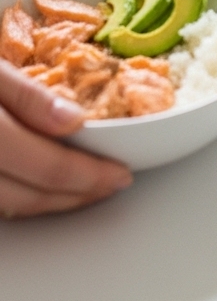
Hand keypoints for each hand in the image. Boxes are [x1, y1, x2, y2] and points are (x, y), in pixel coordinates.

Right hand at [0, 59, 130, 216]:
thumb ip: (27, 94)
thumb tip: (74, 120)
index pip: (45, 166)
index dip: (88, 173)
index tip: (120, 170)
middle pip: (29, 196)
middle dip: (76, 194)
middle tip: (112, 183)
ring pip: (11, 206)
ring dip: (51, 201)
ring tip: (86, 188)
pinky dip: (23, 194)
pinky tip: (43, 184)